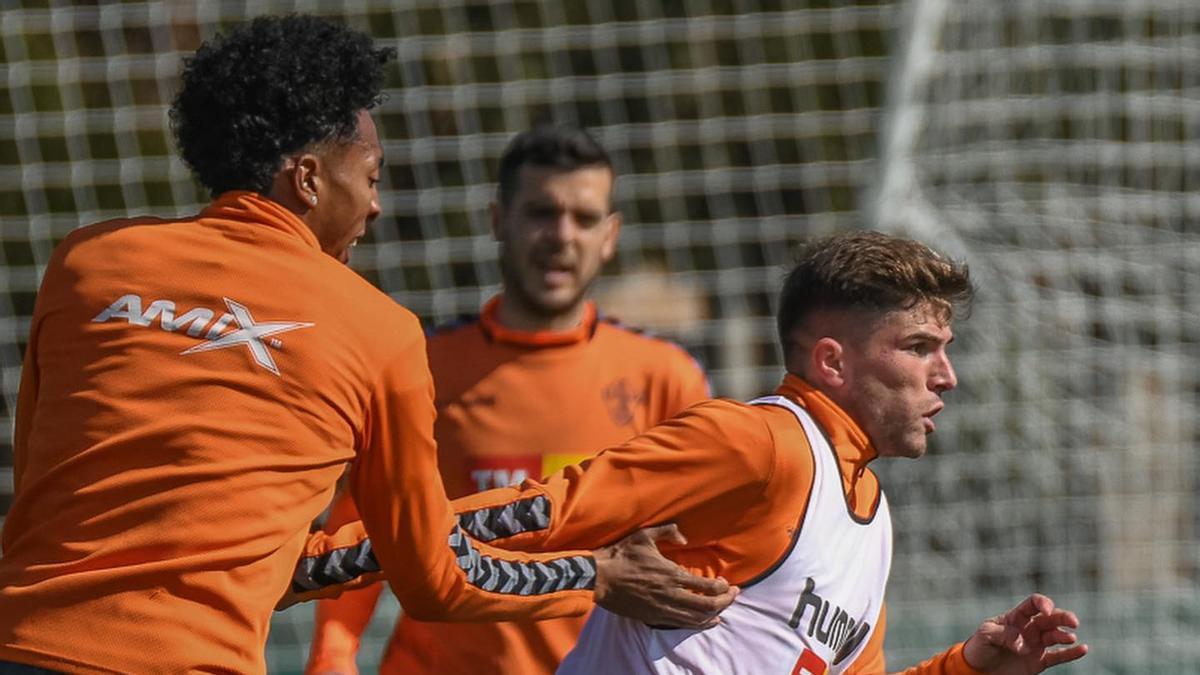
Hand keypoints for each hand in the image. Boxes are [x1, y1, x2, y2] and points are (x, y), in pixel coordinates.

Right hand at [592, 523, 738, 628]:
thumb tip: (685, 537)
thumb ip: (667, 532)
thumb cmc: (621, 555)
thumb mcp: (644, 535)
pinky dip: (699, 624)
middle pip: (707, 605)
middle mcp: (671, 594)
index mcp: (671, 574)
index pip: (707, 586)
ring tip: (725, 609)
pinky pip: (682, 625)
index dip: (723, 587)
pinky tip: (708, 622)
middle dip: (726, 601)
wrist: (600, 578)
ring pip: (697, 618)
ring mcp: (663, 609)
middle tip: (735, 595)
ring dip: (715, 614)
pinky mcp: (654, 617)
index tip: (728, 583)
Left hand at [962, 594, 1087, 673]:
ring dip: (1065, 635)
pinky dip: (1071, 653)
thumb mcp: (986, 635)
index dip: (1043, 603)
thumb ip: (1003, 634)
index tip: (1047, 610)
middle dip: (1062, 617)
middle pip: (1050, 619)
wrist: (979, 669)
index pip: (1033, 604)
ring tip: (1071, 638)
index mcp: (1016, 617)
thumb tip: (1022, 644)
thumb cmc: (980, 647)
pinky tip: (1083, 649)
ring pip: (1056, 636)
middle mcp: (1029, 629)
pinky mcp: (1039, 661)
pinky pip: (1058, 656)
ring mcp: (1035, 645)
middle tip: (1073, 622)